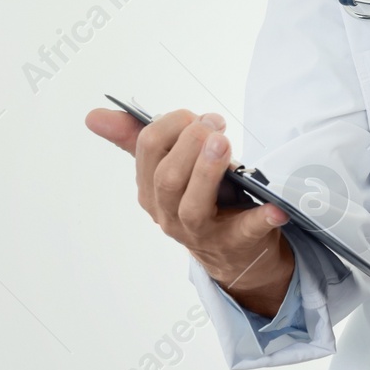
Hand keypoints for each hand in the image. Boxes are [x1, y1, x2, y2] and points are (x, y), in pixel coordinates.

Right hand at [85, 106, 293, 315]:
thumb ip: (135, 141)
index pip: (147, 150)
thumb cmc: (202, 199)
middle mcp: (169, 214)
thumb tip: (94, 115)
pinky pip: (246, 231)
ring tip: (224, 144)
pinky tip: (275, 208)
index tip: (197, 116)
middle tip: (214, 124)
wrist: (236, 254)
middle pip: (166, 178)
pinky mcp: (236, 244)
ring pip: (192, 205)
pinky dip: (262, 218)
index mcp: (151, 190)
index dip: (172, 124)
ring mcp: (201, 233)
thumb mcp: (169, 171)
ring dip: (207, 171)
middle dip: (190, 143)